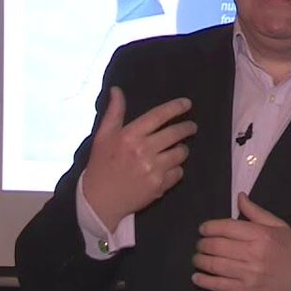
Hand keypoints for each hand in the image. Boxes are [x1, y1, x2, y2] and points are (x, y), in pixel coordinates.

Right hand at [80, 87, 195, 230]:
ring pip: (181, 153)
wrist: (99, 200)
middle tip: (191, 127)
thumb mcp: (103, 136)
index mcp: (129, 136)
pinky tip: (169, 168)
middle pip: (175, 133)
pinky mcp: (160, 185)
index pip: (158, 116)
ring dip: (182, 149)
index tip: (187, 104)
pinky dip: (176, 169)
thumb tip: (117, 90)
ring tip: (178, 149)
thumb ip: (114, 112)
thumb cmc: (101, 165)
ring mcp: (153, 169)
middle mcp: (143, 151)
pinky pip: (179, 172)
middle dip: (187, 128)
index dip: (175, 108)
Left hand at [192, 193, 290, 290]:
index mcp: (260, 235)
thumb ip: (256, 212)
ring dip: (200, 261)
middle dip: (202, 244)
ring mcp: (248, 273)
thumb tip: (239, 197)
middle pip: (217, 246)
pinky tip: (196, 278)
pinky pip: (220, 286)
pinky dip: (205, 281)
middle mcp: (252, 253)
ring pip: (215, 265)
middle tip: (199, 244)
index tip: (203, 229)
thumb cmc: (290, 251)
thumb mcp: (279, 226)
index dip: (210, 227)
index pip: (227, 227)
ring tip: (197, 258)